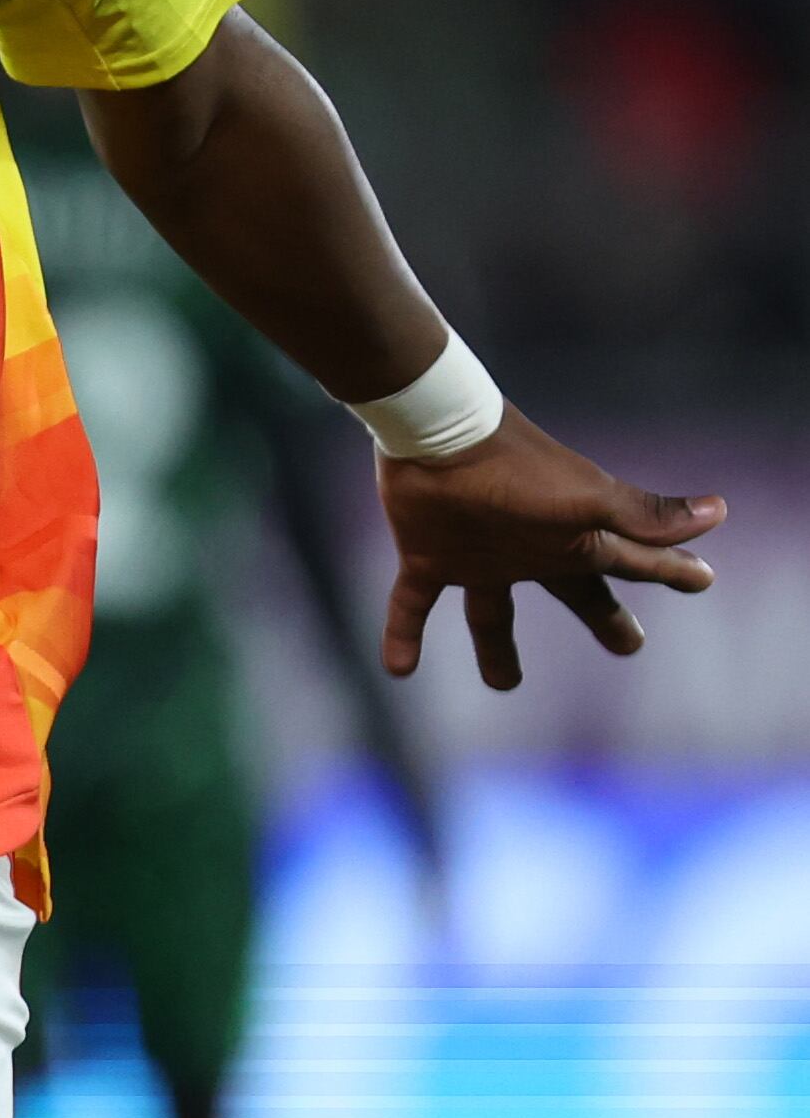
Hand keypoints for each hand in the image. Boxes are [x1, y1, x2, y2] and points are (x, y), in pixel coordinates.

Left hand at [377, 405, 723, 686]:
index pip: (635, 563)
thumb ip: (646, 517)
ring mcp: (477, 556)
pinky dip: (403, 636)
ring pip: (490, 614)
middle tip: (630, 645)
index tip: (702, 579)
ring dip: (495, 649)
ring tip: (503, 684)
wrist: (436, 433)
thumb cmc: (517, 469)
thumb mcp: (588, 500)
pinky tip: (399, 669)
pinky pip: (412, 605)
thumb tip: (719, 512)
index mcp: (574, 541)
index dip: (671, 572)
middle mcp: (529, 552)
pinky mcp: (425, 556)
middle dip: (604, 618)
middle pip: (575, 594)